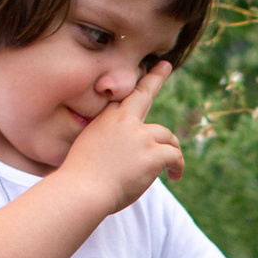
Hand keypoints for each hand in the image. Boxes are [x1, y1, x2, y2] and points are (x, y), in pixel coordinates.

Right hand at [56, 62, 182, 213]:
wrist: (81, 191)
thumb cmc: (79, 180)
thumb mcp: (86, 153)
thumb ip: (104, 145)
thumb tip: (118, 155)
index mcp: (105, 120)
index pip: (122, 97)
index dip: (134, 84)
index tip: (144, 66)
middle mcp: (123, 122)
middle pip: (144, 95)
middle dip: (155, 78)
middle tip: (165, 66)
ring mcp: (139, 136)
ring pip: (167, 136)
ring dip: (172, 150)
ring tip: (172, 168)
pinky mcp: (152, 154)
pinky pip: (174, 155)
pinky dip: (177, 166)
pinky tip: (174, 176)